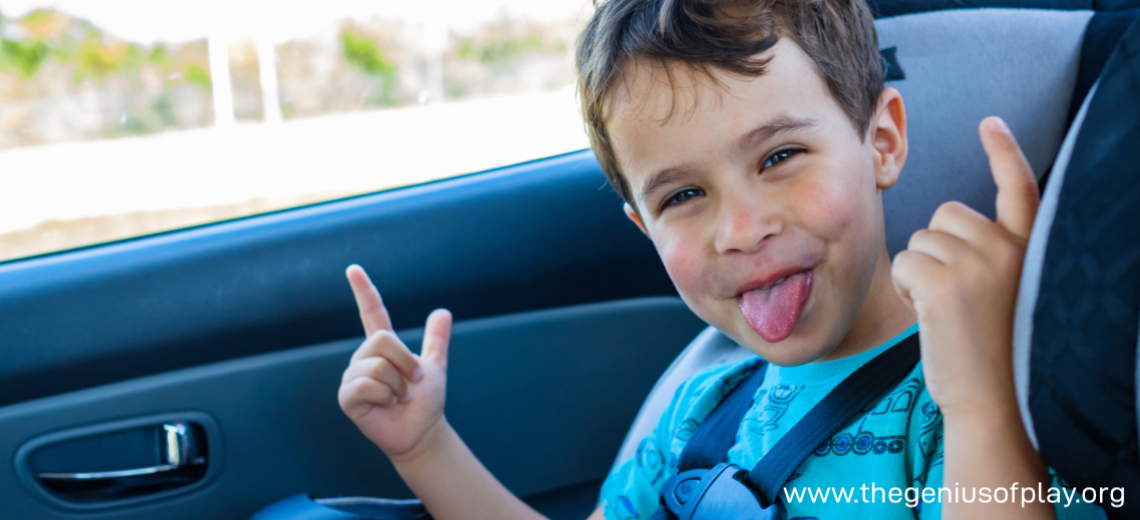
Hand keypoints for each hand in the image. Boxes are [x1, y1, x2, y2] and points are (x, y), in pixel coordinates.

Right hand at [338, 264, 452, 461]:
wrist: (422, 431)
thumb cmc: (425, 402)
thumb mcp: (434, 367)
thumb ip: (436, 340)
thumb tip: (443, 311)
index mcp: (382, 348)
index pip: (371, 313)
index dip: (363, 291)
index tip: (354, 268)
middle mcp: (363, 358)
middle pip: (382, 340)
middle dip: (405, 362)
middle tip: (412, 382)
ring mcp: (352, 377)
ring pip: (376, 366)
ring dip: (398, 385)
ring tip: (399, 398)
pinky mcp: (347, 397)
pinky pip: (365, 385)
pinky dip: (385, 396)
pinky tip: (386, 406)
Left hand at [891, 116, 1039, 417]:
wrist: (995, 401)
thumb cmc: (994, 352)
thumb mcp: (1007, 291)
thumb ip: (990, 254)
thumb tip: (947, 224)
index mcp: (1033, 248)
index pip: (1022, 187)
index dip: (1004, 152)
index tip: (990, 123)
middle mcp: (1010, 248)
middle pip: (947, 215)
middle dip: (939, 249)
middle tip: (959, 298)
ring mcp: (979, 263)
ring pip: (921, 238)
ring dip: (921, 271)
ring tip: (948, 311)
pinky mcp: (945, 283)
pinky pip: (904, 261)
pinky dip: (906, 287)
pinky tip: (931, 316)